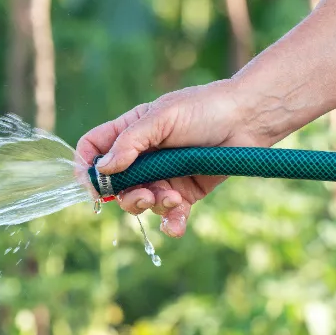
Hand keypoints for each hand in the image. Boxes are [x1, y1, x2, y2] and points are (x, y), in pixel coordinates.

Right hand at [76, 79, 269, 236]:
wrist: (248, 120)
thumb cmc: (204, 109)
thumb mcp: (162, 118)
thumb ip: (130, 143)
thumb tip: (104, 169)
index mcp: (130, 132)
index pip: (94, 149)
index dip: (87, 167)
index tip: (93, 185)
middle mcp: (143, 157)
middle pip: (116, 185)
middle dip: (126, 196)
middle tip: (145, 196)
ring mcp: (163, 176)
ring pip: (141, 202)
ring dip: (154, 205)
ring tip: (174, 198)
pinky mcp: (186, 193)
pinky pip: (170, 215)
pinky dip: (171, 223)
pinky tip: (176, 225)